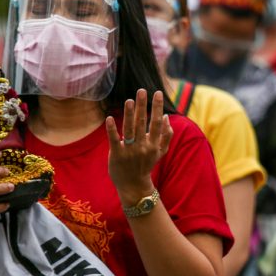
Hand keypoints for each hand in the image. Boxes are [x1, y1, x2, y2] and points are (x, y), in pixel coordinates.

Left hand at [105, 89, 173, 205]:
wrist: (133, 185)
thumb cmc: (146, 165)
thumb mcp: (160, 152)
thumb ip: (166, 136)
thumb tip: (166, 117)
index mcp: (153, 144)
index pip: (156, 123)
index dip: (157, 107)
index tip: (157, 93)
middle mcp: (143, 146)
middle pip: (143, 123)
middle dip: (142, 106)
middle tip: (141, 90)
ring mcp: (129, 151)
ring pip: (129, 129)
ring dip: (129, 114)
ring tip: (129, 100)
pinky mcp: (116, 155)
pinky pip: (114, 140)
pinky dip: (112, 129)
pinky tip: (110, 118)